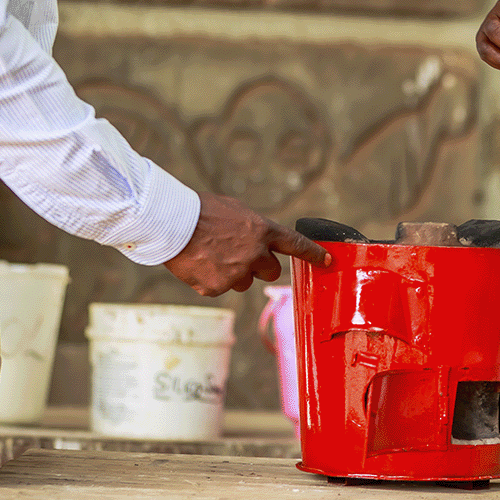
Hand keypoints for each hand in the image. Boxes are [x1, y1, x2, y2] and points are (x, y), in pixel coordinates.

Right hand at [164, 193, 330, 296]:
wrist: (172, 224)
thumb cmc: (201, 210)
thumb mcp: (235, 210)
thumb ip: (252, 228)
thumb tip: (256, 240)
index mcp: (262, 230)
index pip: (296, 244)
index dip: (313, 254)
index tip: (327, 261)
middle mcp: (255, 254)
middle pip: (271, 270)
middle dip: (260, 265)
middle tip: (241, 255)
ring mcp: (237, 274)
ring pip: (244, 281)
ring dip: (233, 272)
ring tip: (211, 254)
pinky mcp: (217, 288)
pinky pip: (221, 288)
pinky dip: (212, 279)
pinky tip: (199, 264)